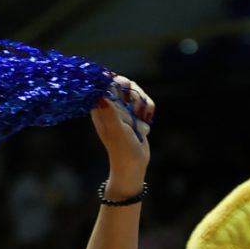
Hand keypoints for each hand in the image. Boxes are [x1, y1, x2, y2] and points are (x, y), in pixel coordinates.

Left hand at [92, 75, 154, 189]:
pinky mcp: (135, 113)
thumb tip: (101, 95)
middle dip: (134, 93)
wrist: (134, 165)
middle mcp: (110, 106)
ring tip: (142, 118)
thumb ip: (110, 113)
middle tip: (136, 109)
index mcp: (101, 108)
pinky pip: (144, 101)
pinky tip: (146, 120)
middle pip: (123, 83)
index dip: (116, 83)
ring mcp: (123, 109)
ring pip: (136, 91)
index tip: (125, 93)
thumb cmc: (122, 150)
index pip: (105, 83)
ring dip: (143, 102)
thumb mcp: (116, 131)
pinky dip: (148, 109)